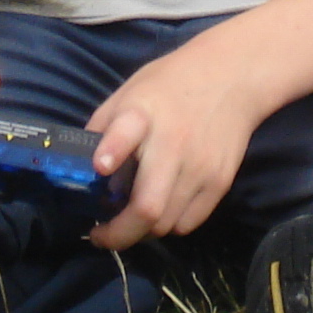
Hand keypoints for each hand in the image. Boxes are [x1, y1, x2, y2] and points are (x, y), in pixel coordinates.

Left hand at [86, 22, 276, 250]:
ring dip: (142, 231)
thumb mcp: (129, 92)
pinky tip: (161, 211)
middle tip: (102, 235)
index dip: (112, 151)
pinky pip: (188, 223)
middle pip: (148, 207)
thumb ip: (103, 127)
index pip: (126, 132)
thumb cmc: (171, 84)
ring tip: (130, 221)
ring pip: (166, 225)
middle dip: (119, 233)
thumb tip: (79, 167)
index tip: (100, 167)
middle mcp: (173, 143)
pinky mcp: (220, 181)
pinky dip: (169, 225)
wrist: (233, 76)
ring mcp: (200, 167)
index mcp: (143, 113)